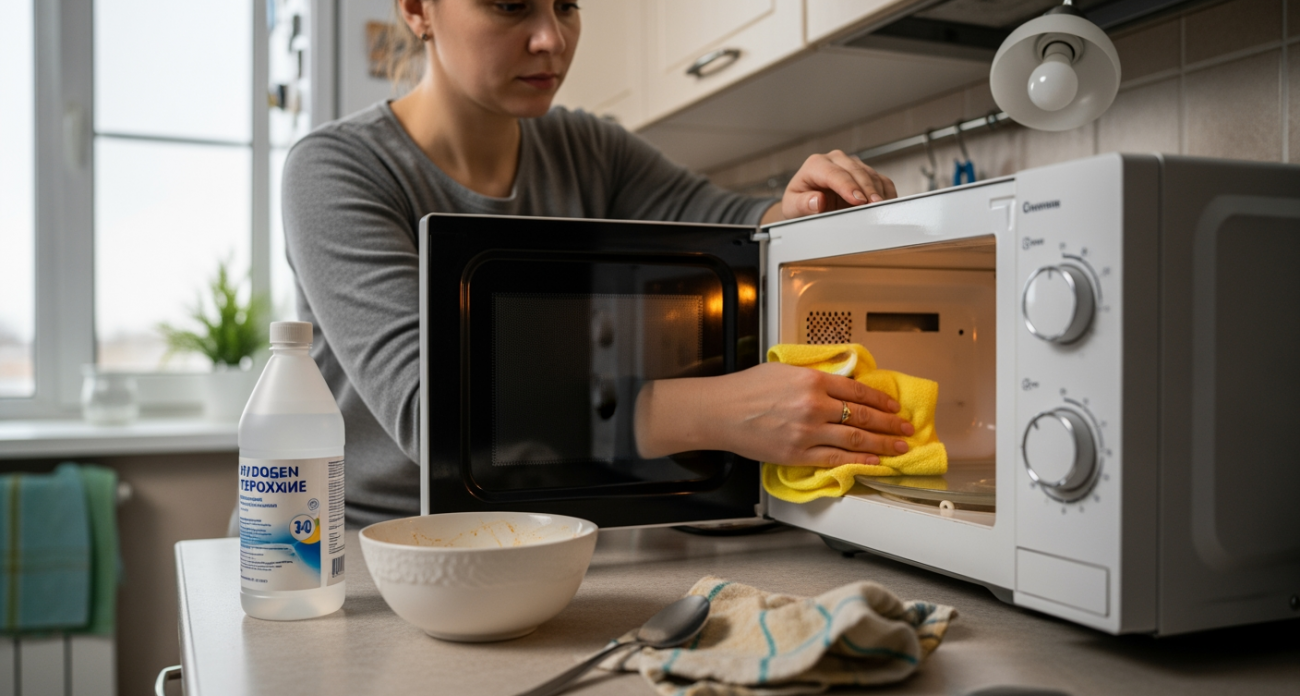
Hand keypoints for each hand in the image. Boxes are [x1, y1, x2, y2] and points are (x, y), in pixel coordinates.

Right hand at [635, 363, 914, 466]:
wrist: (720, 411)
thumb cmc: (745, 389)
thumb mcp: (783, 370)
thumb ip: (813, 376)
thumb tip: (838, 382)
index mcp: (812, 380)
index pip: (858, 390)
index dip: (881, 399)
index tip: (893, 405)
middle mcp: (815, 405)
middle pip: (863, 415)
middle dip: (889, 423)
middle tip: (906, 428)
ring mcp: (808, 432)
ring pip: (855, 438)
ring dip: (882, 443)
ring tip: (900, 446)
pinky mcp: (798, 454)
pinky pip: (836, 459)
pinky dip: (859, 461)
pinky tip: (874, 462)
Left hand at [761, 150, 897, 224]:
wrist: (806, 201)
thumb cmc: (799, 201)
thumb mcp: (792, 206)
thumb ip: (803, 204)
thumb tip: (817, 201)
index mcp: (816, 164)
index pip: (835, 174)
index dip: (848, 187)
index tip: (858, 200)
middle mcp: (835, 160)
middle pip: (856, 171)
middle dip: (867, 189)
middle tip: (874, 206)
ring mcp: (852, 165)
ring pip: (870, 174)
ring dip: (878, 191)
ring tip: (881, 206)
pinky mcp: (864, 173)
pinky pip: (880, 179)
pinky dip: (886, 191)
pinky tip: (886, 203)